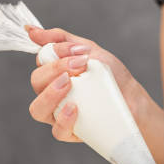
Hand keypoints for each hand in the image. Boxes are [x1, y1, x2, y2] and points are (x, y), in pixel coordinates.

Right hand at [25, 26, 142, 141]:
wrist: (132, 98)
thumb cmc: (110, 75)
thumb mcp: (88, 50)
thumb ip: (60, 39)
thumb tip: (32, 31)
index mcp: (53, 76)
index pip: (39, 64)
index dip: (53, 56)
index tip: (77, 52)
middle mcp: (51, 96)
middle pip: (36, 83)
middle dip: (55, 70)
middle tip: (78, 66)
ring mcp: (58, 115)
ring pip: (38, 109)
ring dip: (49, 95)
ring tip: (68, 84)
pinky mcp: (70, 132)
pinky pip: (57, 131)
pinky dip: (63, 119)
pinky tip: (74, 108)